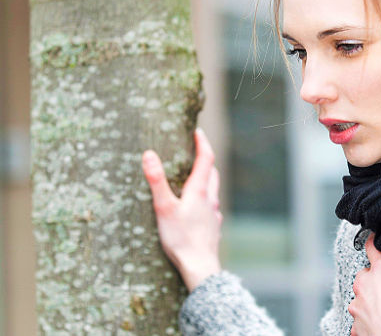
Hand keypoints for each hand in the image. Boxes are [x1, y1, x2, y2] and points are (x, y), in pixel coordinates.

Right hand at [142, 128, 222, 291]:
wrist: (200, 266)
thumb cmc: (181, 237)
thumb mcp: (164, 207)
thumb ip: (156, 181)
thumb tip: (149, 154)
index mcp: (200, 191)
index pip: (206, 158)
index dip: (202, 143)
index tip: (197, 132)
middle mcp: (210, 199)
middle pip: (211, 173)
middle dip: (204, 160)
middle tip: (194, 152)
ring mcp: (213, 214)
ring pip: (212, 191)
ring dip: (206, 180)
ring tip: (193, 178)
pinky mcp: (213, 227)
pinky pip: (210, 208)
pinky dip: (204, 200)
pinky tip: (197, 208)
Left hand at [349, 199, 380, 335]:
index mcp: (378, 267)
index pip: (371, 244)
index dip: (377, 242)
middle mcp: (362, 284)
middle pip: (366, 273)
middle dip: (377, 277)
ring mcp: (358, 307)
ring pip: (362, 297)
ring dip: (372, 299)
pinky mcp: (356, 328)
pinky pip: (360, 322)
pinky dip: (369, 321)